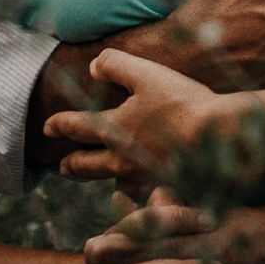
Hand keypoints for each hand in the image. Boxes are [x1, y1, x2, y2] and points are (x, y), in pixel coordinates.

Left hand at [44, 49, 247, 185]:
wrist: (217, 138)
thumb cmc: (183, 102)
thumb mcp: (147, 73)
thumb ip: (116, 65)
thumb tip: (93, 66)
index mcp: (113, 128)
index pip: (77, 127)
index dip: (59, 125)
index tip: (47, 127)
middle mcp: (121, 158)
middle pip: (87, 164)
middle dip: (72, 163)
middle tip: (62, 166)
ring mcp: (141, 178)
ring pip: (111, 183)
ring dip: (100, 181)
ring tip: (99, 180)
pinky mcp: (162, 190)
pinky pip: (141, 198)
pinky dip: (135, 196)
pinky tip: (139, 195)